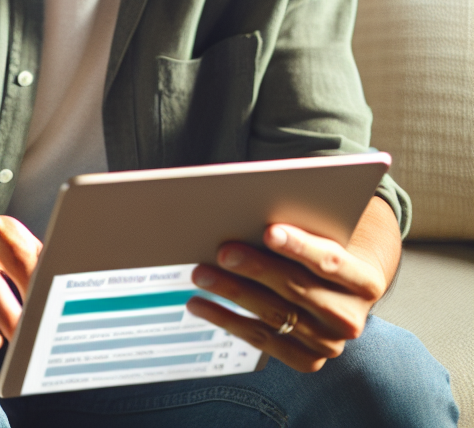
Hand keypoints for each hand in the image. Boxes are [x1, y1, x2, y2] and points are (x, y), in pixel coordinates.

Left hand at [188, 201, 396, 372]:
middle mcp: (350, 317)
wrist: (342, 291)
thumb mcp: (326, 235)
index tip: (270, 230)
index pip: (331, 262)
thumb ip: (302, 226)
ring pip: (273, 315)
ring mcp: (327, 343)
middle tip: (222, 251)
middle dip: (256, 268)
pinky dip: (226, 320)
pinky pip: (260, 340)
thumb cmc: (323, 250)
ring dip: (232, 293)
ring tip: (200, 274)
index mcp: (365, 281)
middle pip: (297, 289)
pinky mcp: (305, 359)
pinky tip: (199, 304)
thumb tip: (253, 204)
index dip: (301, 247)